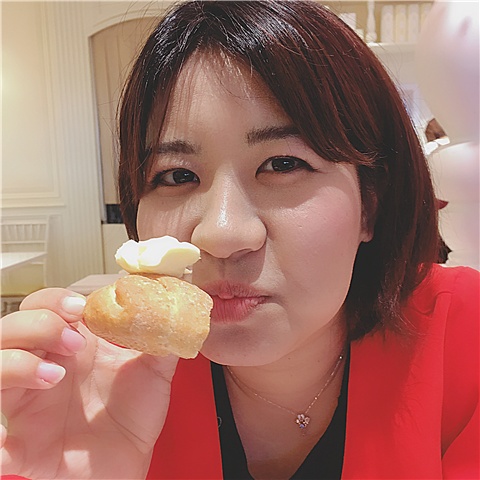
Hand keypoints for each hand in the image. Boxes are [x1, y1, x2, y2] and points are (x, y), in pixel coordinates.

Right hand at [1, 288, 178, 478]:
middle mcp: (45, 367)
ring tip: (54, 376)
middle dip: (38, 325)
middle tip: (73, 342)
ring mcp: (28, 403)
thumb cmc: (135, 415)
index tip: (79, 308)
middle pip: (13, 328)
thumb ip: (160, 340)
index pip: (45, 306)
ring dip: (15, 364)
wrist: (131, 463)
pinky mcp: (20, 444)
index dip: (54, 301)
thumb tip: (171, 311)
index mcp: (73, 346)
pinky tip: (9, 438)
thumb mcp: (154, 371)